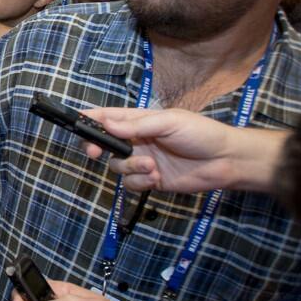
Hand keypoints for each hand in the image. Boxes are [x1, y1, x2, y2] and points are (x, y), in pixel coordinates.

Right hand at [80, 108, 285, 193]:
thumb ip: (136, 126)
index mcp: (139, 121)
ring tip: (152, 167)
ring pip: (117, 167)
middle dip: (96, 147)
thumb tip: (106, 123)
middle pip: (104, 144)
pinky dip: (141, 181)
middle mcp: (136, 141)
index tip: (74, 122)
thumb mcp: (169, 122)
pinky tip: (157, 177)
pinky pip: (130, 184)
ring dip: (131, 168)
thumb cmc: (201, 134)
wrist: (226, 161)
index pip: (107, 117)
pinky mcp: (149, 180)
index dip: (90, 119)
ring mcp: (142, 161)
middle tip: (94, 152)